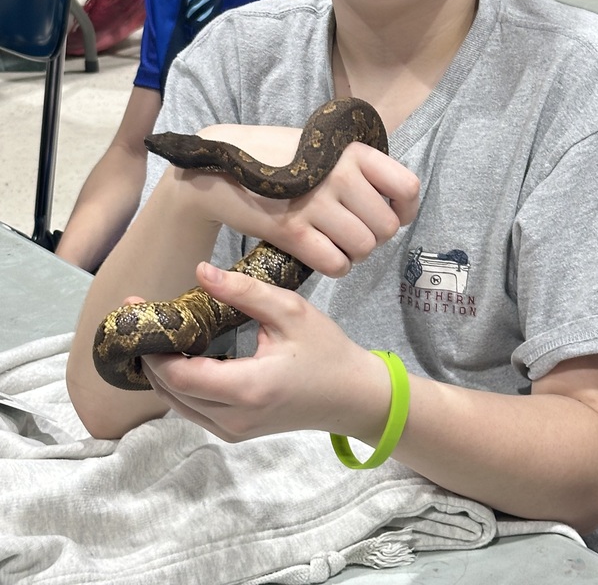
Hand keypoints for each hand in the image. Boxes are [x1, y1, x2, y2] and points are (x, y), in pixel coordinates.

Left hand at [142, 262, 392, 442]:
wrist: (351, 396)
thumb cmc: (325, 350)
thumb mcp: (291, 311)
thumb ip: (244, 292)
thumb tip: (200, 272)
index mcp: (248, 388)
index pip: (180, 376)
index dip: (154, 347)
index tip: (140, 313)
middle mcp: (234, 418)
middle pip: (170, 391)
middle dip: (149, 354)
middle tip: (140, 317)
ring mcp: (232, 431)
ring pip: (176, 403)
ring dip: (160, 369)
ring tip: (154, 332)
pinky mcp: (233, 432)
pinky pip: (191, 409)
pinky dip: (177, 383)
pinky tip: (178, 353)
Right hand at [180, 123, 419, 277]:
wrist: (217, 169)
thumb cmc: (276, 160)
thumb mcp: (322, 149)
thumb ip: (358, 169)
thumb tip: (395, 201)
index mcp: (351, 151)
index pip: (407, 188)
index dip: (404, 210)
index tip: (390, 214)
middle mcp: (339, 175)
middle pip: (386, 227)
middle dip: (372, 237)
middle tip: (350, 231)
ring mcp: (316, 203)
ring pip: (363, 249)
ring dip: (352, 253)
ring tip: (333, 241)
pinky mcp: (293, 231)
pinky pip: (336, 265)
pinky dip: (333, 266)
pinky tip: (318, 253)